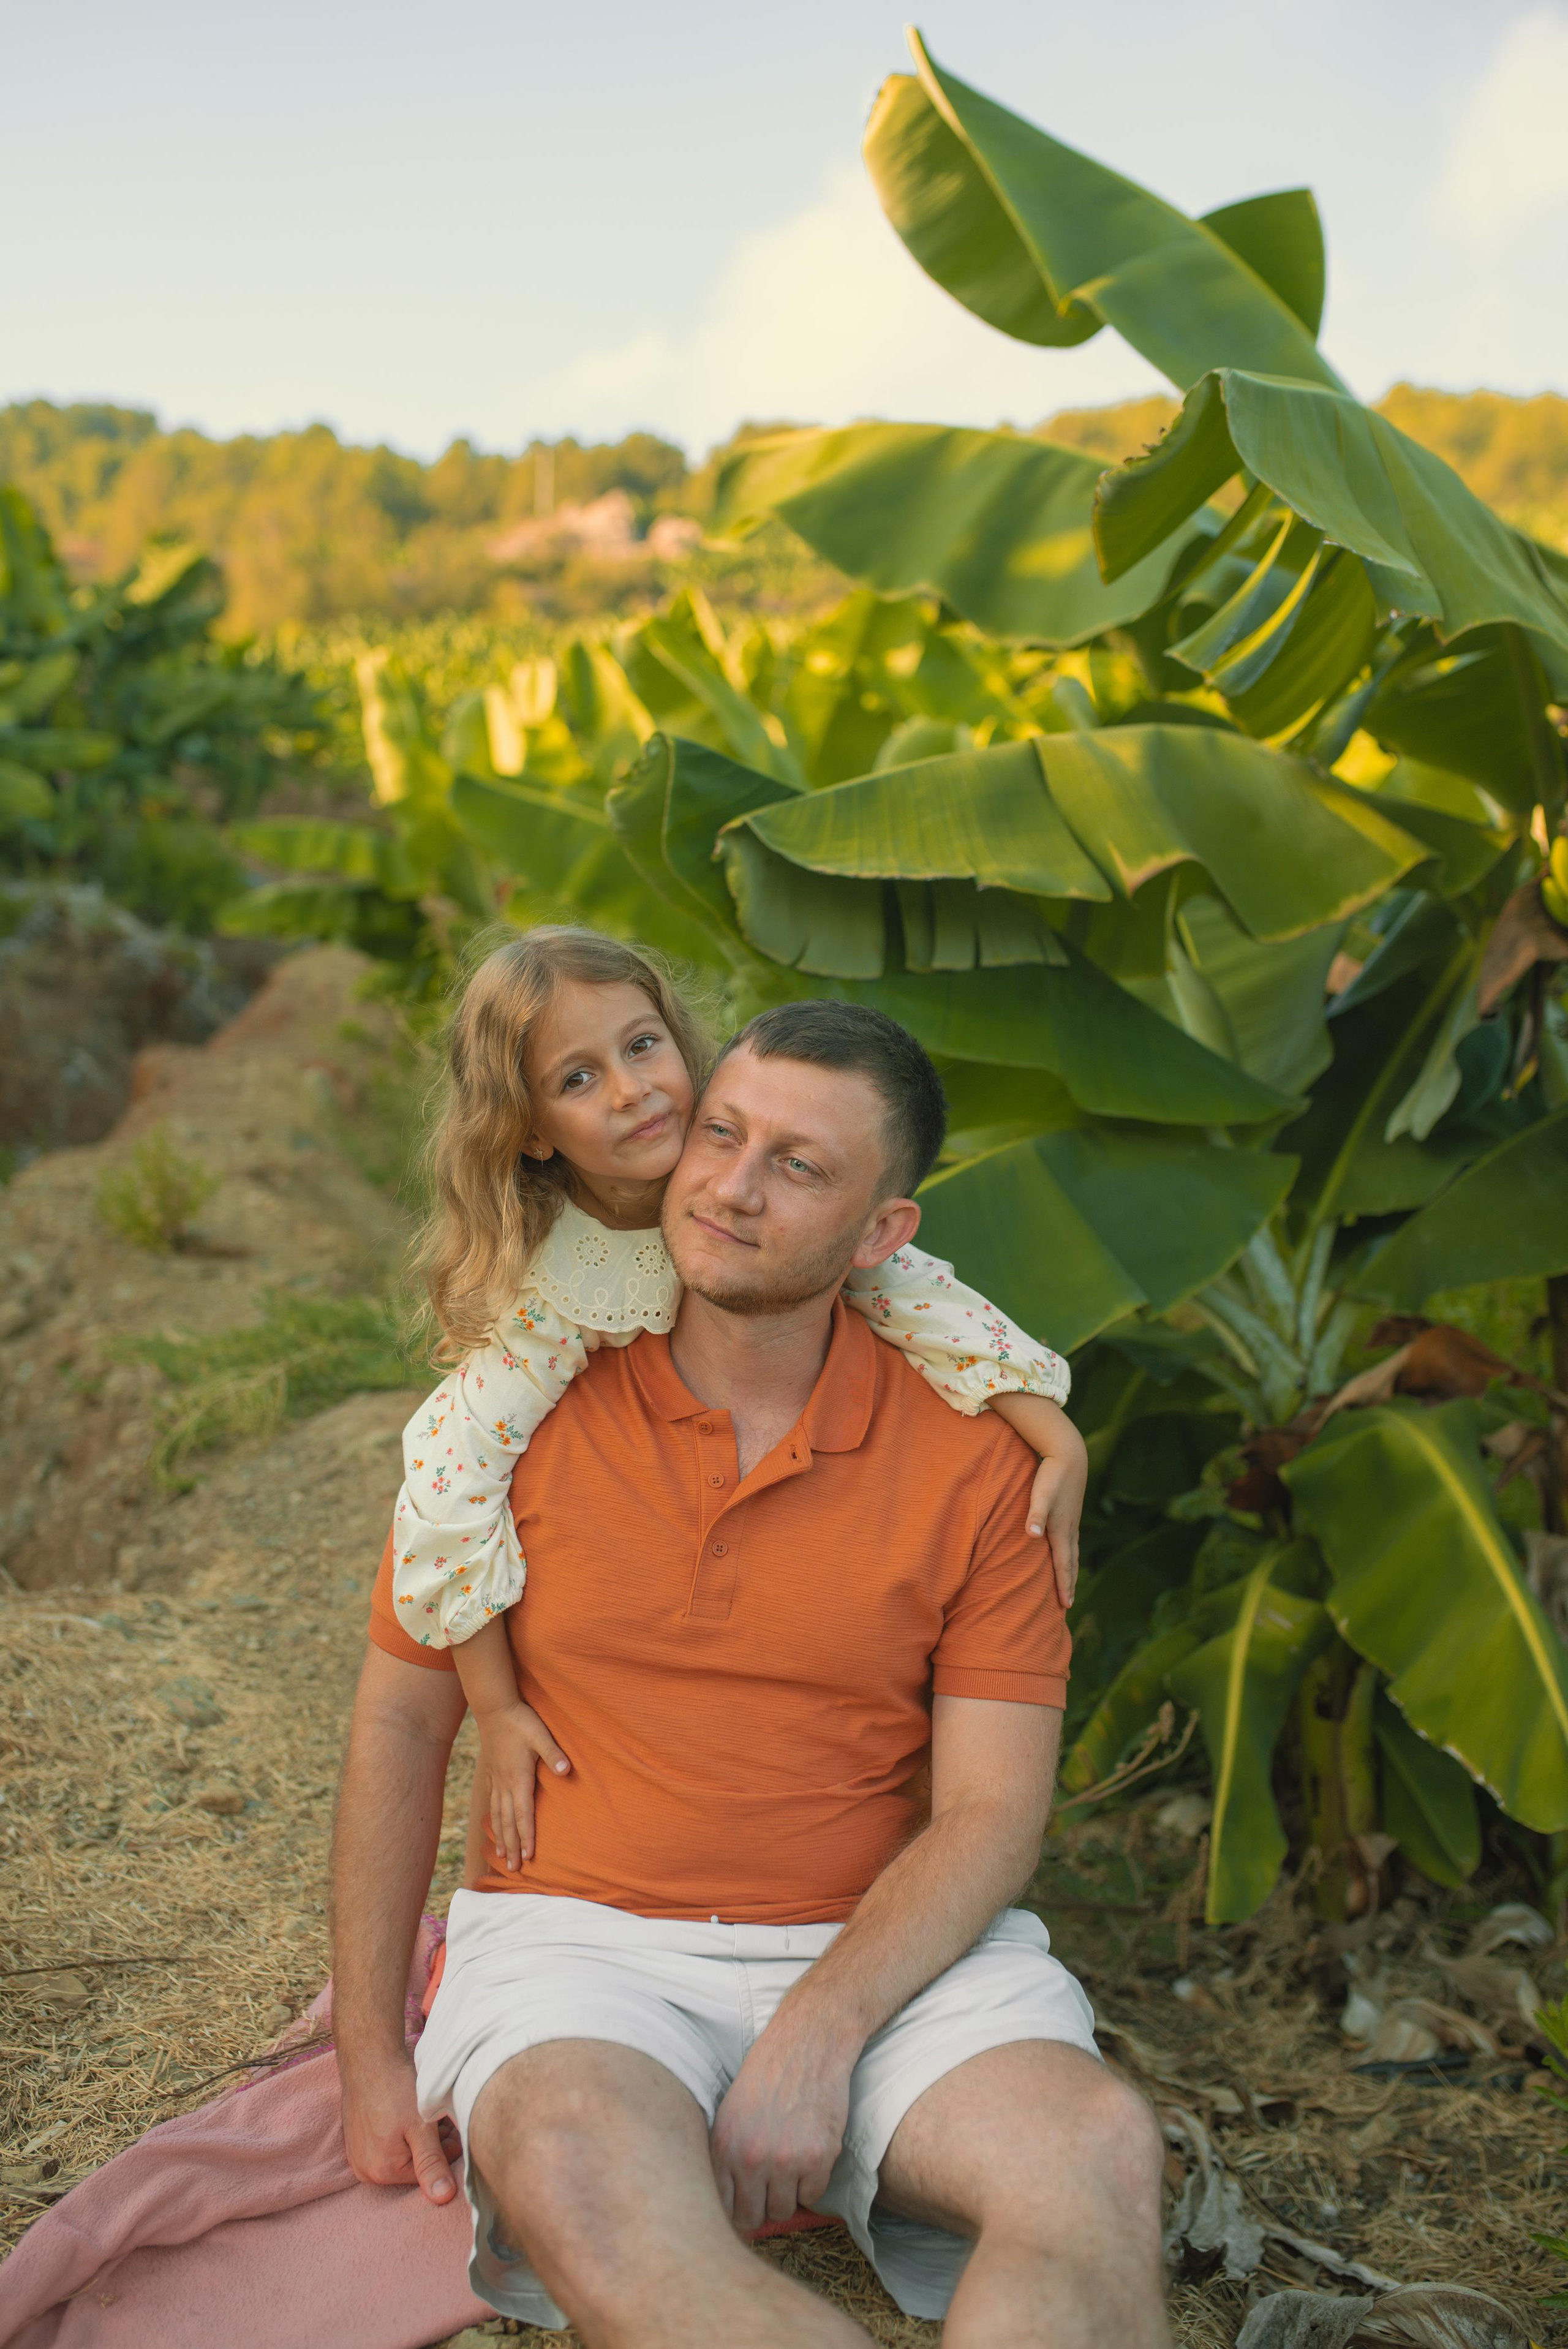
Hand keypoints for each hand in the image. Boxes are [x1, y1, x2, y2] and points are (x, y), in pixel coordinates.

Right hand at [340, 2045, 460, 2204]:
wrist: (367, 2057)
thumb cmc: (395, 2088)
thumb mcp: (420, 2127)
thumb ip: (431, 2164)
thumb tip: (443, 2199)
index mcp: (382, 2172)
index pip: (427, 2175)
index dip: (445, 2153)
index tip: (453, 2129)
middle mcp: (365, 2170)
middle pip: (412, 2167)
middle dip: (432, 2146)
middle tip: (442, 2119)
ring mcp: (357, 2155)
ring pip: (400, 2155)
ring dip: (418, 2139)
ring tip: (425, 2113)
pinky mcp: (355, 2140)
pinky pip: (385, 2146)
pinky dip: (401, 2133)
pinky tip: (407, 2112)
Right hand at [477, 1700, 569, 1872]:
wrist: (494, 1708)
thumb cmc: (521, 1721)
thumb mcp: (541, 1734)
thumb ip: (553, 1753)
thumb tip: (567, 1770)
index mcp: (519, 1778)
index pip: (524, 1814)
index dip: (526, 1837)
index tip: (529, 1857)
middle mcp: (505, 1784)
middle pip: (508, 1822)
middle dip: (512, 1846)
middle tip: (513, 1870)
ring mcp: (496, 1780)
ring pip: (497, 1815)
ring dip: (500, 1837)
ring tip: (502, 1856)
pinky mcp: (491, 1773)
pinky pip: (491, 1803)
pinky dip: (493, 1819)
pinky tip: (493, 1826)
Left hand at [709, 2008, 854, 2233]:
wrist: (808, 2043)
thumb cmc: (767, 2075)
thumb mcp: (731, 2113)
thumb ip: (725, 2158)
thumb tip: (727, 2205)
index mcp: (723, 2146)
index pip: (721, 2208)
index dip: (735, 2209)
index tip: (745, 2204)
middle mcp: (749, 2159)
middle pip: (752, 2217)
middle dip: (761, 2206)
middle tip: (770, 2185)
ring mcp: (785, 2161)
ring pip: (784, 2211)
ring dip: (788, 2193)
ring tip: (791, 2161)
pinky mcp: (818, 2158)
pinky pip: (813, 2196)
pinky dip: (813, 2180)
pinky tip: (810, 2150)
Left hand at [990, 1392, 1086, 1609]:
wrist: (1069, 1455)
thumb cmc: (1051, 1476)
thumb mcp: (1040, 1495)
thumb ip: (1035, 1515)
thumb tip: (1033, 1535)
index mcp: (1061, 1530)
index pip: (1063, 1565)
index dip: (1063, 1585)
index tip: (1065, 1605)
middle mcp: (1069, 1529)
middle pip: (1070, 1563)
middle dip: (1069, 1584)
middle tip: (1068, 1604)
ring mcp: (1071, 1521)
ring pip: (1072, 1552)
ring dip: (1070, 1570)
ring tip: (1068, 1584)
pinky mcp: (1069, 1513)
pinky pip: (1070, 1542)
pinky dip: (1069, 1555)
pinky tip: (1064, 1553)